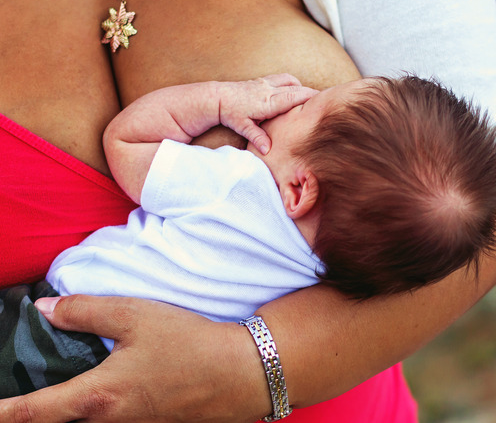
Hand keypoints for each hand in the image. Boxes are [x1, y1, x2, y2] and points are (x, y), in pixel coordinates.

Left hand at [0, 295, 268, 422]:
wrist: (246, 373)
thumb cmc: (191, 343)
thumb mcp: (136, 315)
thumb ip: (85, 311)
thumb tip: (45, 309)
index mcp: (98, 396)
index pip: (33, 412)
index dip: (3, 412)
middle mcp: (112, 421)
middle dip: (37, 413)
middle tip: (26, 398)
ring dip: (75, 411)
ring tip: (72, 391)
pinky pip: (121, 422)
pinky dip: (106, 410)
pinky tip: (120, 390)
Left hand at [218, 73, 317, 153]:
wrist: (217, 97)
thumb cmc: (231, 113)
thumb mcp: (243, 128)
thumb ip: (257, 137)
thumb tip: (268, 150)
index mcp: (267, 102)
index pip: (294, 97)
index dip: (309, 98)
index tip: (322, 101)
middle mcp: (269, 90)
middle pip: (297, 88)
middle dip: (312, 93)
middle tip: (326, 99)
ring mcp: (266, 83)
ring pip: (291, 80)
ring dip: (302, 87)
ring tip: (310, 98)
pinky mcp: (263, 80)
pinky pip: (283, 78)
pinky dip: (292, 83)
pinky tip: (294, 92)